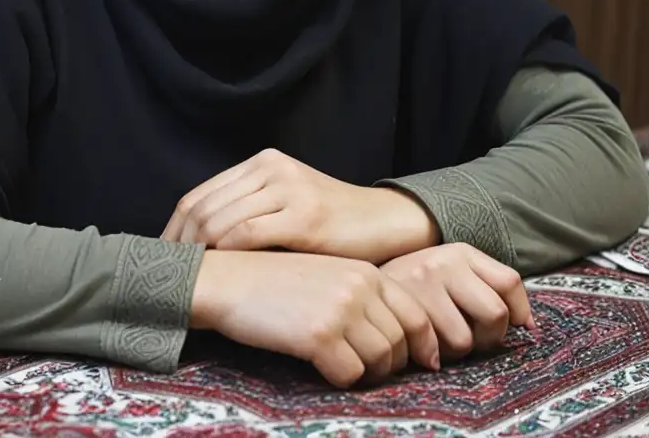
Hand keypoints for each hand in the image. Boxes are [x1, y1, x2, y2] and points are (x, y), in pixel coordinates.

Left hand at [162, 148, 438, 263]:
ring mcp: (288, 189)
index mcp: (260, 164)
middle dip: (178, 244)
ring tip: (188, 279)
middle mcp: (270, 169)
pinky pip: (250, 233)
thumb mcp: (283, 206)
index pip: (198, 196)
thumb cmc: (331, 225)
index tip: (161, 260)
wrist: (385, 222)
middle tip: (167, 275)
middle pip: (202, 207)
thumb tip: (198, 243)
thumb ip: (248, 212)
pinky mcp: (305, 215)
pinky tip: (221, 273)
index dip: (173, 230)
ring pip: (220, 219)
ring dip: (197, 251)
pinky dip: (227, 252)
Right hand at [191, 249, 440, 386]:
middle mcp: (358, 285)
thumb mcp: (323, 275)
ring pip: (381, 361)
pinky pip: (350, 375)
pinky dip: (339, 379)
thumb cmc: (271, 281)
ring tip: (340, 365)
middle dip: (390, 364)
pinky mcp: (319, 334)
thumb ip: (360, 296)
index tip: (420, 361)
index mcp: (363, 269)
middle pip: (402, 343)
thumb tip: (402, 340)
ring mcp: (341, 308)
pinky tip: (319, 366)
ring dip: (365, 373)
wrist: (224, 279)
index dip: (423, 344)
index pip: (417, 313)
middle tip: (367, 369)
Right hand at [380, 243, 534, 360]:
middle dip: (488, 337)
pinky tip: (422, 348)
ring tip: (438, 340)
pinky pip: (436, 351)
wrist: (357, 284)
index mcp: (460, 251)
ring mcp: (421, 283)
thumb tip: (530, 326)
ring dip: (456, 350)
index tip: (514, 328)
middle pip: (495, 314)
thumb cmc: (412, 286)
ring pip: (465, 339)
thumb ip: (484, 287)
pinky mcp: (403, 308)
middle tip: (469, 337)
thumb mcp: (447, 271)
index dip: (519, 312)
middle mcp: (442, 261)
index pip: (509, 282)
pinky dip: (433, 358)